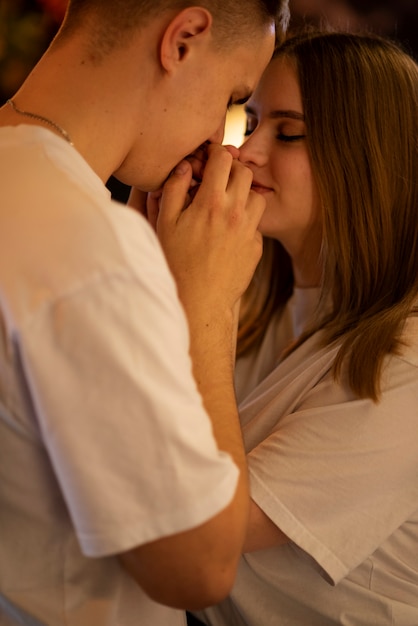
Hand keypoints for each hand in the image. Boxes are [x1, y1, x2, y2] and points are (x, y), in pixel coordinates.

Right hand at [153, 143, 264, 316]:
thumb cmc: (176, 263)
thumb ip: (173, 190)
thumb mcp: (165, 224)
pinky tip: (229, 233)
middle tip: (219, 179)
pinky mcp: (256, 248)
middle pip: (245, 173)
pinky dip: (246, 222)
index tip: (209, 159)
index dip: (215, 154)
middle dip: (232, 170)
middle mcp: (235, 213)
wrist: (199, 300)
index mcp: (211, 202)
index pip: (222, 160)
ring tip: (227, 205)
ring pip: (257, 197)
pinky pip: (256, 225)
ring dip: (244, 194)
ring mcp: (249, 231)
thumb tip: (184, 167)